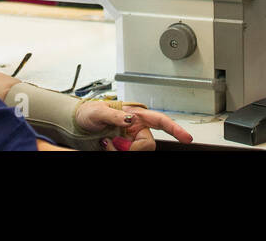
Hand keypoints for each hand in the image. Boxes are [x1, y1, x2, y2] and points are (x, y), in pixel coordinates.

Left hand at [75, 100, 193, 150]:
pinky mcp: (124, 148)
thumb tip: (129, 119)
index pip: (160, 120)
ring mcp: (130, 140)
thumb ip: (114, 114)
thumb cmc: (89, 112)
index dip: (175, 128)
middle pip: (148, 144)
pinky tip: (107, 147)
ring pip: (136, 152)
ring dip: (121, 151)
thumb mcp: (98, 110)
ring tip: (107, 144)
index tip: (186, 138)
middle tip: (113, 144)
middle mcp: (136, 128)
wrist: (78, 124)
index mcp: (136, 115)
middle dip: (132, 148)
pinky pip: (127, 155)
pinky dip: (116, 153)